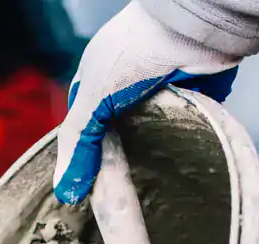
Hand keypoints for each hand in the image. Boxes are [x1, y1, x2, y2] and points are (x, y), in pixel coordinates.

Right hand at [54, 1, 238, 204]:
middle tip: (117, 199)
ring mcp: (159, 93)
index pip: (83, 128)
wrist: (192, 29)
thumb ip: (79, 143)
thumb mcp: (94, 98)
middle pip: (116, 136)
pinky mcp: (189, 100)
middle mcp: (127, 88)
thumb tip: (66, 191)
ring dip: (148, 157)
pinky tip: (173, 170)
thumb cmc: (135, 50)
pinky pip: (180, 132)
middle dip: (116, 163)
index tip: (86, 189)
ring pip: (148, 137)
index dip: (82, 156)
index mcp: (98, 82)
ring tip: (145, 191)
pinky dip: (176, 147)